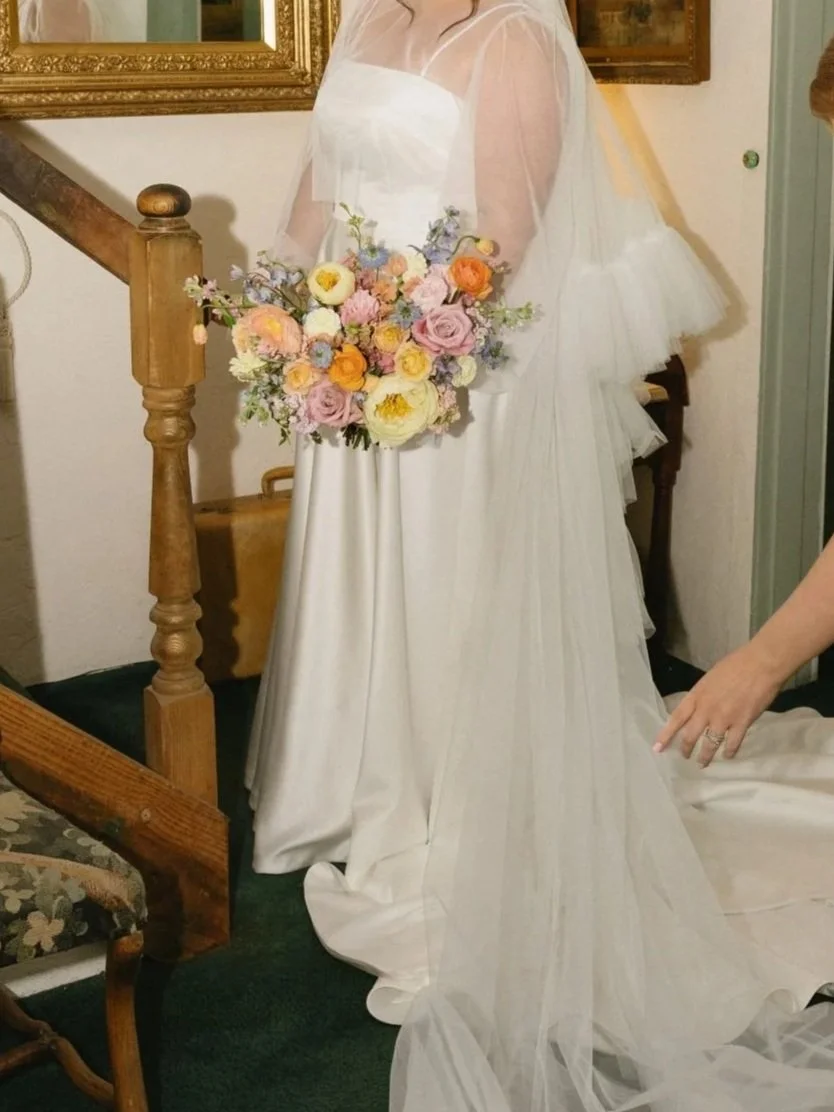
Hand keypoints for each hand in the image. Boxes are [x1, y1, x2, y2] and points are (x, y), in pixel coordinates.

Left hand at [654, 641, 783, 766]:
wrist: (760, 664)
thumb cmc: (735, 665)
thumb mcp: (710, 679)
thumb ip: (702, 696)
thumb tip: (698, 710)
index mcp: (697, 695)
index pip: (676, 718)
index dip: (666, 735)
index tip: (657, 748)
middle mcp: (706, 709)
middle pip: (691, 735)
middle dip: (686, 749)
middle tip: (684, 757)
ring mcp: (724, 718)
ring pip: (710, 744)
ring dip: (705, 756)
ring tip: (702, 763)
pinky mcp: (742, 723)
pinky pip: (732, 743)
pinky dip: (729, 752)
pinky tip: (727, 755)